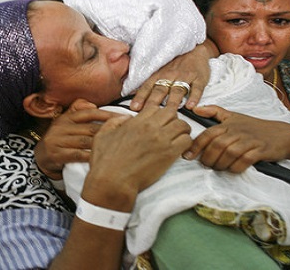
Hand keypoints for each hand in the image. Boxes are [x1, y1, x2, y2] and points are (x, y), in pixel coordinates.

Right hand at [34, 99, 125, 179]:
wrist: (40, 157)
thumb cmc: (60, 139)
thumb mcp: (65, 122)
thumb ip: (77, 110)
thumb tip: (93, 104)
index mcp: (66, 117)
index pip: (89, 113)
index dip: (107, 115)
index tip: (124, 118)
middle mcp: (61, 127)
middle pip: (90, 128)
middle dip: (110, 131)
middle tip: (127, 133)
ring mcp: (58, 140)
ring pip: (85, 141)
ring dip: (103, 144)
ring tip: (119, 146)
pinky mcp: (56, 154)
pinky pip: (78, 155)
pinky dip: (91, 156)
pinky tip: (104, 158)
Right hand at [82, 85, 192, 208]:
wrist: (112, 182)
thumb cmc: (104, 162)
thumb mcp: (102, 135)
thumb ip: (114, 122)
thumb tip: (126, 117)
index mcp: (135, 122)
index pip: (156, 107)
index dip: (158, 114)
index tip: (158, 123)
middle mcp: (150, 127)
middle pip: (172, 113)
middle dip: (173, 120)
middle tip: (170, 130)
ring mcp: (161, 140)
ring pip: (183, 125)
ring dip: (182, 131)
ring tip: (178, 139)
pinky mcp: (169, 154)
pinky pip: (186, 141)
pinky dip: (186, 144)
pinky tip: (180, 151)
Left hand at [129, 39, 217, 111]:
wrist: (195, 49)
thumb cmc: (175, 63)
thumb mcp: (160, 70)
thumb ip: (150, 84)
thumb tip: (132, 95)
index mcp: (159, 74)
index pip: (147, 87)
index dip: (140, 97)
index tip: (134, 108)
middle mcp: (170, 75)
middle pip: (160, 90)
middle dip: (152, 102)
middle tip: (147, 114)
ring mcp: (185, 76)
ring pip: (177, 90)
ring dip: (172, 102)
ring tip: (169, 113)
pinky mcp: (199, 78)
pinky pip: (197, 88)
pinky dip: (194, 97)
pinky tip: (190, 106)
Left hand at [184, 105, 289, 172]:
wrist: (282, 135)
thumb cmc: (255, 127)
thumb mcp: (234, 116)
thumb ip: (214, 111)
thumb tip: (194, 109)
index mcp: (228, 124)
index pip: (208, 134)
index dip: (196, 146)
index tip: (188, 155)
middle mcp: (238, 131)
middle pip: (217, 145)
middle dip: (208, 158)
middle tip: (206, 164)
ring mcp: (250, 140)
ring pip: (229, 153)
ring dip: (221, 164)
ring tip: (218, 168)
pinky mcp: (261, 150)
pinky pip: (245, 160)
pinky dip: (236, 167)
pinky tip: (233, 169)